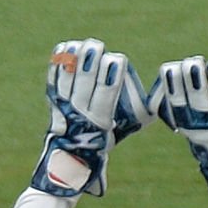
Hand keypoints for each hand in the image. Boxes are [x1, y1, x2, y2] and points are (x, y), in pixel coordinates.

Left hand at [31, 38, 151, 196]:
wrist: (67, 163)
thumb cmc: (99, 148)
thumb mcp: (116, 137)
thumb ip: (132, 122)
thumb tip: (154, 106)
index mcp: (100, 123)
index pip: (106, 96)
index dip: (111, 77)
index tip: (117, 58)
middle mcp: (80, 114)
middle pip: (85, 84)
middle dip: (91, 63)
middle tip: (97, 46)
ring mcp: (64, 108)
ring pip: (68, 81)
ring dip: (74, 60)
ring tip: (81, 44)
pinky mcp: (53, 102)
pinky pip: (54, 80)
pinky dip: (59, 64)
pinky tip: (66, 48)